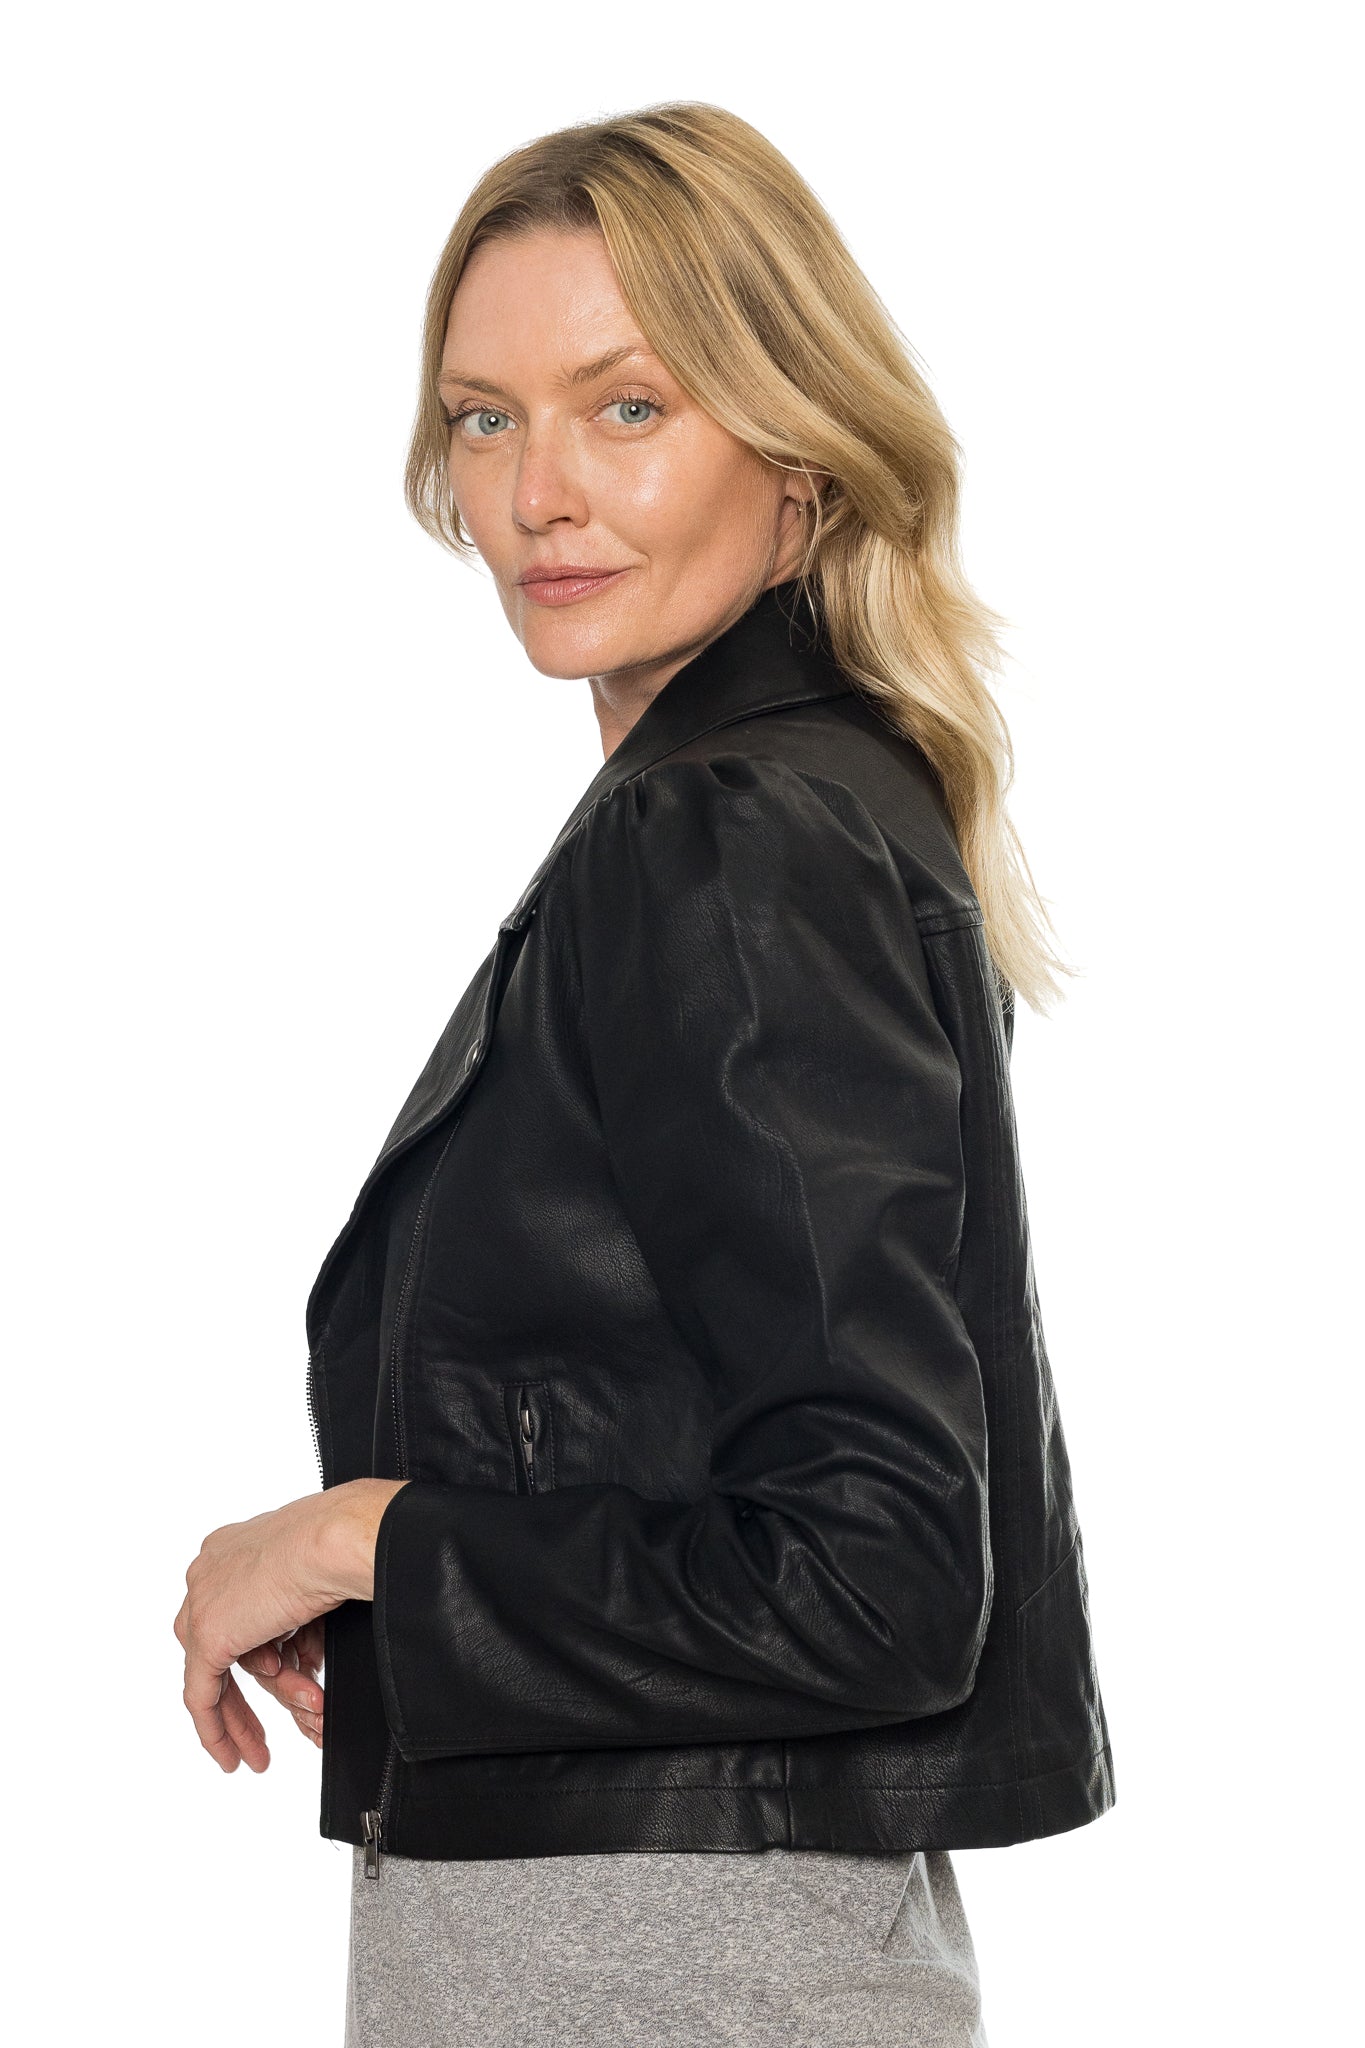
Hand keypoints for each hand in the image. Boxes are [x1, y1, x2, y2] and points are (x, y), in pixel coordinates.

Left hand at [174, 1479, 406, 1772]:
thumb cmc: (340, 1547)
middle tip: (256, 1740)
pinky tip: (231, 1757)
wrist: (336, 1540)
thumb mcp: (310, 1581)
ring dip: (257, 1713)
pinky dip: (218, 1730)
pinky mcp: (208, 1636)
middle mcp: (209, 1572)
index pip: (235, 1614)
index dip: (256, 1655)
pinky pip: (201, 1696)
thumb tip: (303, 1656)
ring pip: (219, 1676)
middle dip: (240, 1702)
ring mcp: (203, 1602)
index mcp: (231, 1549)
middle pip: (221, 1650)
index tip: (276, 1680)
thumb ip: (292, 1616)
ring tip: (301, 1722)